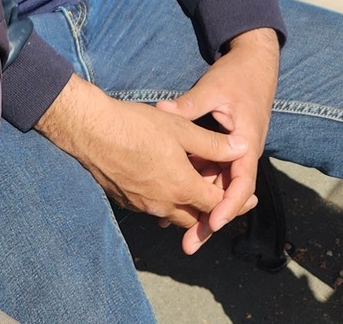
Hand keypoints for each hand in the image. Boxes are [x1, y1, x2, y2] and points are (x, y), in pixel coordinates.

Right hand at [37, 76, 245, 249]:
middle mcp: (163, 204)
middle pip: (196, 217)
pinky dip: (167, 201)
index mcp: (181, 187)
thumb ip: (213, 144)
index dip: (236, 203)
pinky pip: (154, 208)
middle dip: (213, 210)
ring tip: (198, 191)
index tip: (251, 200)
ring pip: (174, 215)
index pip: (216, 206)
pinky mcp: (126, 200)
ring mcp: (142, 205)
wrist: (91, 131)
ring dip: (189, 206)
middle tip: (226, 199)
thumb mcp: (181, 129)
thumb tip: (242, 149)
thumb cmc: (137, 126)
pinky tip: (167, 182)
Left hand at [155, 28, 278, 251]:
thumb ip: (190, 105)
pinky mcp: (225, 149)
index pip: (241, 182)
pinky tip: (174, 203)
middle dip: (209, 220)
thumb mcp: (213, 89)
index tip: (212, 223)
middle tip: (189, 245)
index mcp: (246, 141)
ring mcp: (234, 153)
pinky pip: (211, 174)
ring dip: (201, 208)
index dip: (227, 205)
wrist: (256, 63)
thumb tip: (163, 112)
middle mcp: (242, 153)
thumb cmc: (238, 74)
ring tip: (177, 234)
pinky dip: (196, 188)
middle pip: (227, 194)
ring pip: (217, 187)